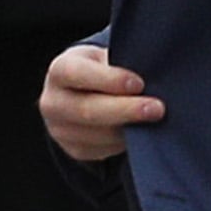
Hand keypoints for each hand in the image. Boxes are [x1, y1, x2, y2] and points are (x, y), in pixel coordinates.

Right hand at [39, 43, 163, 164]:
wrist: (81, 94)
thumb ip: (121, 64)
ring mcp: (60, 130)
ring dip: (130, 130)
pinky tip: (142, 133)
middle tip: (157, 109)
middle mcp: (53, 102)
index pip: (76, 73)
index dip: (108, 79)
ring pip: (98, 135)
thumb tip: (152, 73)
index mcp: (59, 70)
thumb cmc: (101, 70)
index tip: (138, 84)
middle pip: (87, 110)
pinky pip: (103, 151)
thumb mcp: (105, 59)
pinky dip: (125, 143)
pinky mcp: (74, 150)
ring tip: (155, 121)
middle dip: (125, 110)